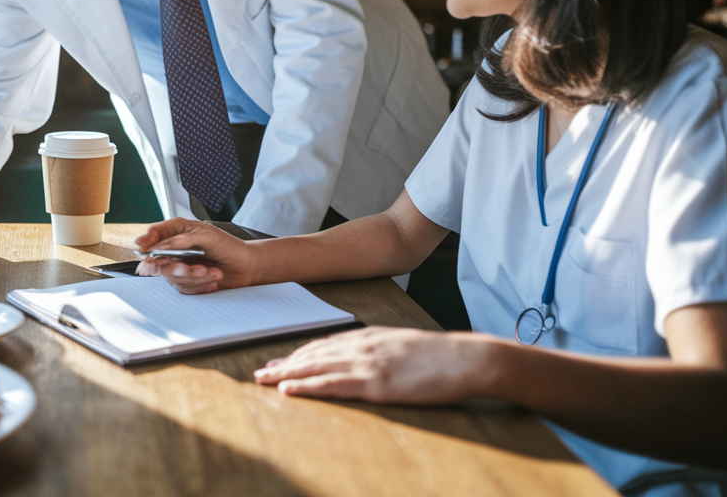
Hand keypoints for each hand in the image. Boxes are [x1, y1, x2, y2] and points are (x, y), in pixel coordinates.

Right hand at [133, 218, 257, 293]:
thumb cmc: (229, 246)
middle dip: (180, 269)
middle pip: (160, 261)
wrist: (246, 267)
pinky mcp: (186, 281)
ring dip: (196, 278)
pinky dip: (200, 285)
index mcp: (178, 231)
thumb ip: (181, 240)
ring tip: (214, 273)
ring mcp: (180, 266)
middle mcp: (175, 249)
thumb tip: (162, 246)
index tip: (143, 247)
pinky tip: (213, 279)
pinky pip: (183, 288)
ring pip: (173, 278)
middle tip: (199, 269)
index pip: (154, 234)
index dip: (146, 240)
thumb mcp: (206, 236)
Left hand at [254, 327, 499, 404]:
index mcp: (368, 337)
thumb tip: (361, 359)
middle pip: (312, 355)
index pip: (323, 345)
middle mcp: (362, 346)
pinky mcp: (376, 383)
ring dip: (286, 375)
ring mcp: (367, 363)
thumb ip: (379, 350)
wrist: (466, 358)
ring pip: (315, 368)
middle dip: (284, 364)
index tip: (278, 362)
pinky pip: (333, 385)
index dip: (297, 354)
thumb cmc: (439, 356)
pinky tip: (288, 390)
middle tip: (260, 373)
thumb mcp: (402, 346)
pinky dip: (307, 387)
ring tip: (264, 380)